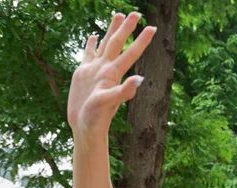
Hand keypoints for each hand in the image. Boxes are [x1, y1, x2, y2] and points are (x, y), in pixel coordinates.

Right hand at [67, 12, 156, 137]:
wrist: (84, 126)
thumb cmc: (96, 117)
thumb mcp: (109, 103)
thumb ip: (123, 92)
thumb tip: (139, 80)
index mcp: (113, 73)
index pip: (130, 53)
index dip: (141, 41)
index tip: (153, 28)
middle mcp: (105, 68)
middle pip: (117, 43)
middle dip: (127, 28)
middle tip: (137, 13)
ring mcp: (95, 70)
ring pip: (105, 45)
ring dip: (112, 30)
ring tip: (118, 15)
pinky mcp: (83, 74)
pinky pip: (88, 55)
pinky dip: (91, 44)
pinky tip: (92, 36)